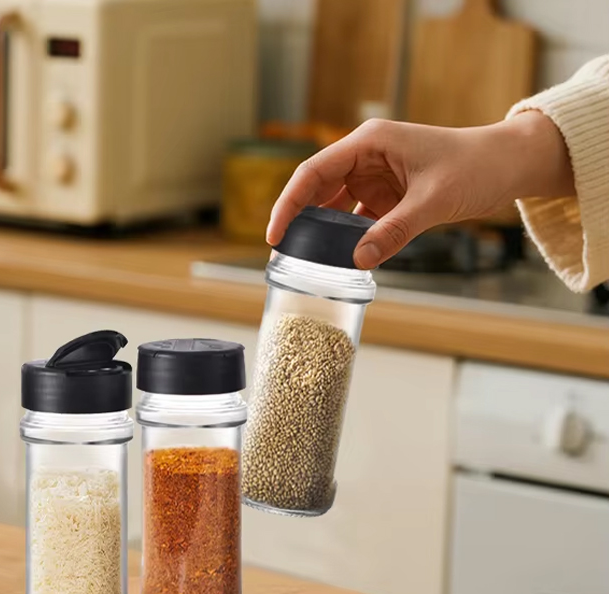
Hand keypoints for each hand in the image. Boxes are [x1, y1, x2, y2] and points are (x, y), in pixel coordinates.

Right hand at [266, 113, 574, 268]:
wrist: (507, 166)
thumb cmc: (475, 166)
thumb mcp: (433, 200)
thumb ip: (395, 231)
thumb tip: (358, 260)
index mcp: (369, 143)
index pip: (313, 172)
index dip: (289, 203)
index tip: (275, 235)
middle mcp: (366, 157)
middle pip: (317, 189)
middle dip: (298, 219)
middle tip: (283, 253)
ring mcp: (375, 177)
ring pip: (334, 205)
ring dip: (321, 231)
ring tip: (305, 259)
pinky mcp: (386, 196)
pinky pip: (356, 218)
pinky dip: (347, 237)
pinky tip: (340, 257)